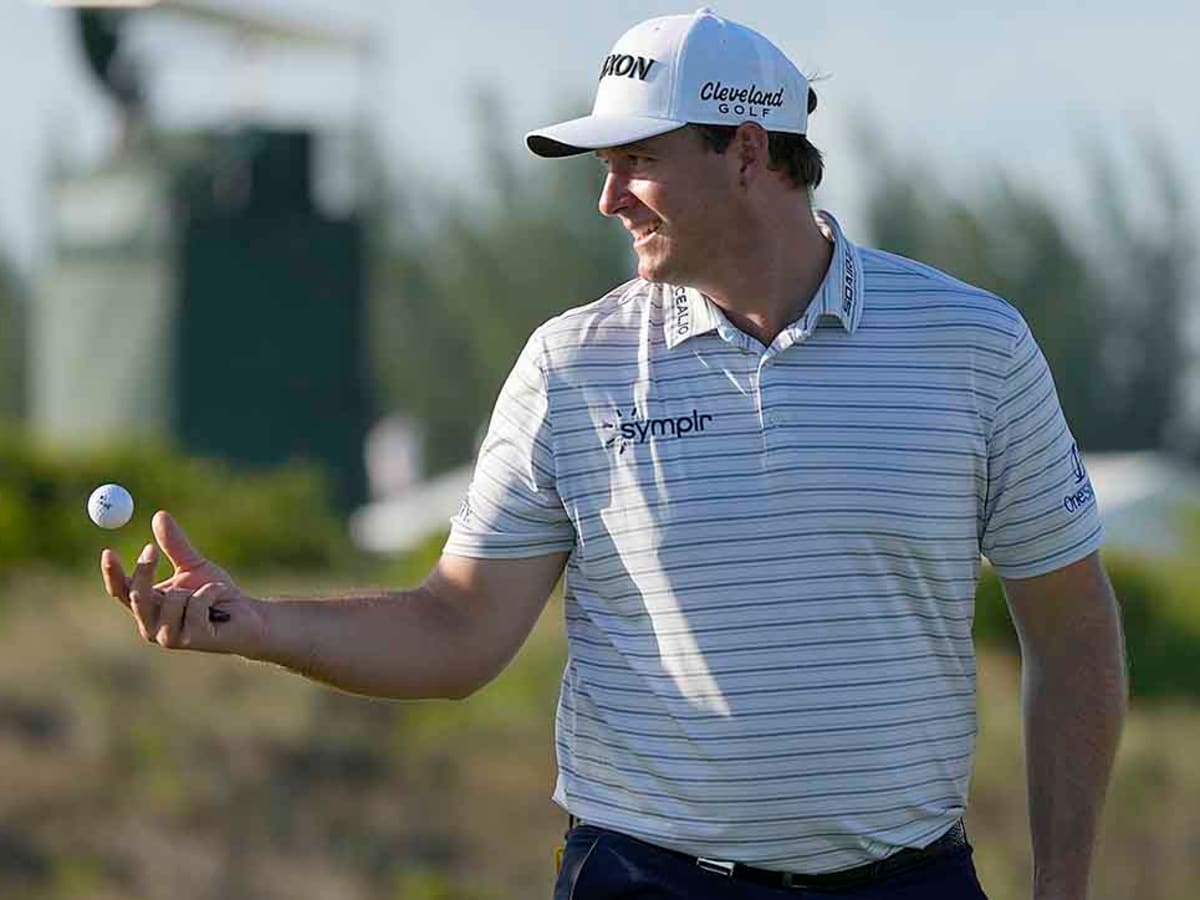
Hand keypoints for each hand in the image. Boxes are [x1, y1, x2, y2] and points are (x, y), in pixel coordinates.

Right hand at [100, 510, 266, 654]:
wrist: (248, 616)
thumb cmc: (216, 593)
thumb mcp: (193, 565)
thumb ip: (174, 544)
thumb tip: (159, 514)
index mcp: (147, 607)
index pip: (121, 590)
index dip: (112, 573)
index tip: (108, 550)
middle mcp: (151, 625)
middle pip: (136, 597)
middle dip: (144, 573)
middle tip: (151, 548)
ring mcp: (170, 636)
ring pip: (170, 600)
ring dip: (193, 589)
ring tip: (209, 593)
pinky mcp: (191, 639)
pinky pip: (196, 604)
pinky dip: (210, 592)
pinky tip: (221, 600)